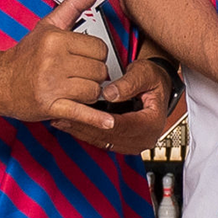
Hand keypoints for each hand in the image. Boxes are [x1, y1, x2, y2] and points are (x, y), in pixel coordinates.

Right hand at [0, 0, 116, 125]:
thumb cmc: (26, 54)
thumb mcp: (49, 25)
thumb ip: (74, 4)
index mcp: (55, 40)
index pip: (99, 49)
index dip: (96, 56)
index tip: (84, 59)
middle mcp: (53, 61)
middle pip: (99, 71)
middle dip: (94, 75)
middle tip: (78, 75)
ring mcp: (51, 85)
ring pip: (93, 91)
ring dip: (89, 93)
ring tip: (75, 89)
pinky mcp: (49, 106)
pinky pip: (80, 112)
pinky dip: (95, 118)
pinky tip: (108, 122)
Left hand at [54, 57, 180, 153]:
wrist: (157, 85)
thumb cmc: (153, 79)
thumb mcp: (145, 74)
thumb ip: (128, 83)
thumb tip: (109, 94)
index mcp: (152, 123)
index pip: (122, 125)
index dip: (98, 120)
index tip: (79, 112)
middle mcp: (144, 138)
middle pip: (108, 137)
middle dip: (83, 127)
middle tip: (61, 116)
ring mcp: (133, 143)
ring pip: (102, 141)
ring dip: (81, 132)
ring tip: (60, 120)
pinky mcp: (123, 143)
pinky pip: (102, 141)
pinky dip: (85, 133)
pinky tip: (70, 124)